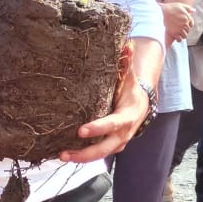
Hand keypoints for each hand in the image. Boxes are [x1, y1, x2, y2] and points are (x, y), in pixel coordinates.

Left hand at [60, 43, 148, 163]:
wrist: (142, 105)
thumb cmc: (131, 89)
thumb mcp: (130, 77)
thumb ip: (127, 62)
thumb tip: (127, 44)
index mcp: (127, 117)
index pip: (112, 124)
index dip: (97, 128)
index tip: (80, 131)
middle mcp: (123, 134)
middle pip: (104, 149)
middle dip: (85, 153)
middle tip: (64, 153)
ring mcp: (117, 143)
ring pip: (99, 154)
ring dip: (80, 157)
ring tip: (60, 155)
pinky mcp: (111, 147)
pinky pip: (97, 154)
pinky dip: (83, 156)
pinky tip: (66, 154)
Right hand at [161, 2, 193, 43]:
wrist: (160, 12)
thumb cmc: (170, 8)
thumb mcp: (180, 5)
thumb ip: (188, 8)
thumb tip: (194, 11)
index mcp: (187, 17)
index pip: (191, 24)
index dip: (188, 25)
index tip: (183, 24)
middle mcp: (184, 23)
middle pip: (188, 30)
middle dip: (185, 30)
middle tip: (179, 29)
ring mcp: (179, 29)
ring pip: (185, 36)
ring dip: (182, 35)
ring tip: (178, 34)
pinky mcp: (174, 33)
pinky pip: (179, 39)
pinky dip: (178, 39)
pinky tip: (176, 37)